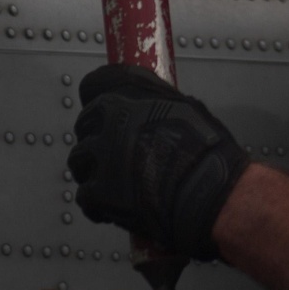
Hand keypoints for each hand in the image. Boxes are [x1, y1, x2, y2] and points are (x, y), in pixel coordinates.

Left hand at [68, 64, 248, 260]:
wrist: (209, 191)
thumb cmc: (206, 150)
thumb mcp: (184, 105)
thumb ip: (154, 100)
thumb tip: (146, 102)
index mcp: (131, 94)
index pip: (94, 85)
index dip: (98, 99)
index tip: (102, 110)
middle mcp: (111, 120)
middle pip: (84, 123)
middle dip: (96, 136)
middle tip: (114, 151)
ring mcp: (103, 156)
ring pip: (79, 159)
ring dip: (93, 169)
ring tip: (114, 179)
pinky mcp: (99, 191)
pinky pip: (85, 195)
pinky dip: (97, 202)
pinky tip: (113, 205)